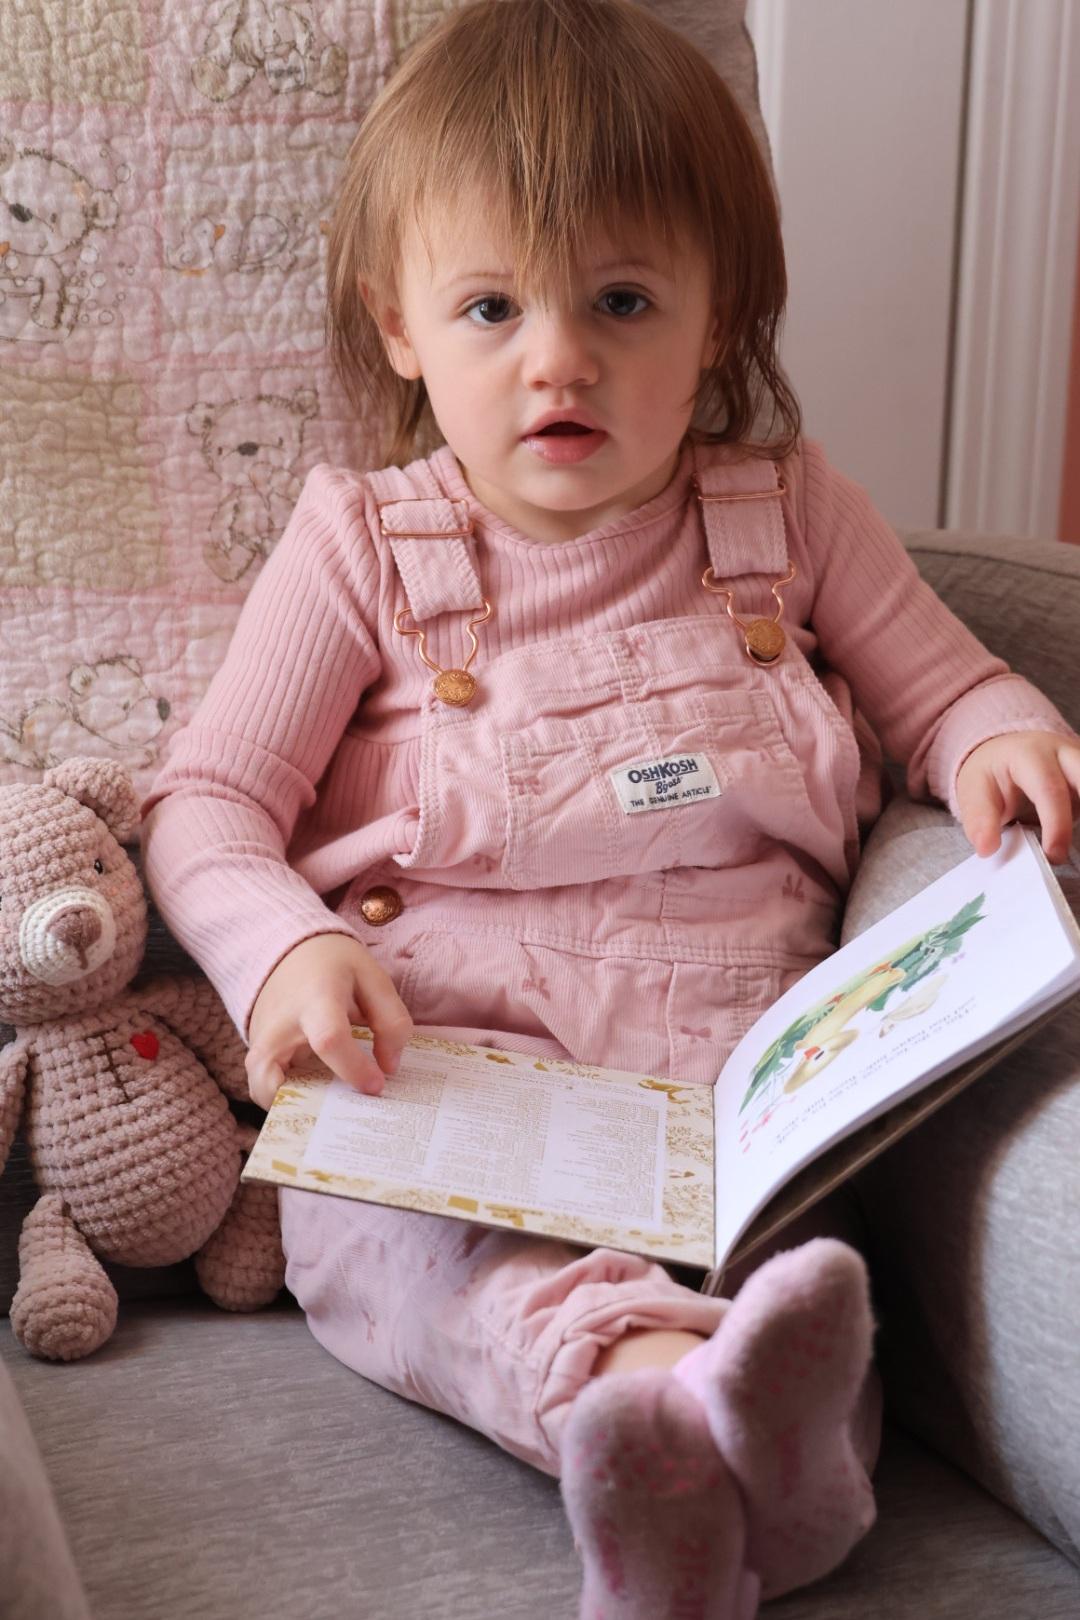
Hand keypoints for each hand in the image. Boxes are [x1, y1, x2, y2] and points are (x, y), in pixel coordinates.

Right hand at [246, 933, 412, 1109]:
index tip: (376, 1085)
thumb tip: (389, 1068)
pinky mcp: (255, 1050)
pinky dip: (284, 1098)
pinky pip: (263, 1085)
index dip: (354, 1068)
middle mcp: (279, 1024)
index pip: (328, 1040)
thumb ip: (391, 1022)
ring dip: (291, 1105)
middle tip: (343, 1109)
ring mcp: (260, 1039)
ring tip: (329, 1105)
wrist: (290, 950)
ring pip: (260, 1088)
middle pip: (271, 1076)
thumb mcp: (373, 979)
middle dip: (308, 1104)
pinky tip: (315, 1096)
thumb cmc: (336, 965)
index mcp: (316, 999)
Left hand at [955, 731, 1079, 864]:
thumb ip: (979, 820)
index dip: (1056, 825)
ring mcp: (1078, 760)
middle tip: (1070, 846)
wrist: (1001, 754)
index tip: (1053, 854)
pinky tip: (1073, 834)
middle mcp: (1061, 752)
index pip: (1050, 790)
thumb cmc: (991, 773)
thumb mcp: (973, 791)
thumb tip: (986, 847)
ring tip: (1074, 839)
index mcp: (1029, 754)